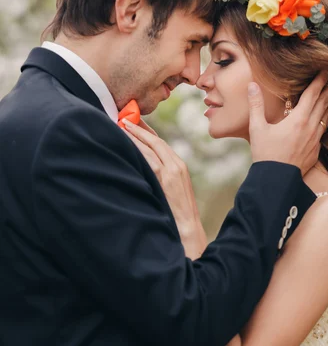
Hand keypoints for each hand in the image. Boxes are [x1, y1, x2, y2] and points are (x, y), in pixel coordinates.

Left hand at [122, 120, 206, 258]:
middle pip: (156, 140)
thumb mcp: (171, 192)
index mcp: (179, 167)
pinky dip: (137, 146)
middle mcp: (177, 164)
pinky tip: (125, 140)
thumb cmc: (177, 214)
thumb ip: (161, 178)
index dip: (146, 132)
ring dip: (135, 133)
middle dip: (139, 127)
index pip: (160, 143)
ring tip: (120, 123)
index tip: (133, 122)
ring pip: (151, 145)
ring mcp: (172, 170)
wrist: (188, 228)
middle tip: (123, 117)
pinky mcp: (166, 178)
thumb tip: (142, 171)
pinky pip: (149, 157)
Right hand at [248, 72, 327, 174]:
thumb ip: (256, 105)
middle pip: (324, 104)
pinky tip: (323, 121)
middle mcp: (310, 128)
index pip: (312, 94)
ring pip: (327, 117)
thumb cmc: (265, 154)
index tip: (326, 69)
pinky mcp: (315, 151)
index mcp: (298, 120)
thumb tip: (252, 85)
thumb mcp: (257, 128)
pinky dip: (325, 122)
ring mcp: (315, 140)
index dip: (320, 80)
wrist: (276, 180)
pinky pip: (323, 132)